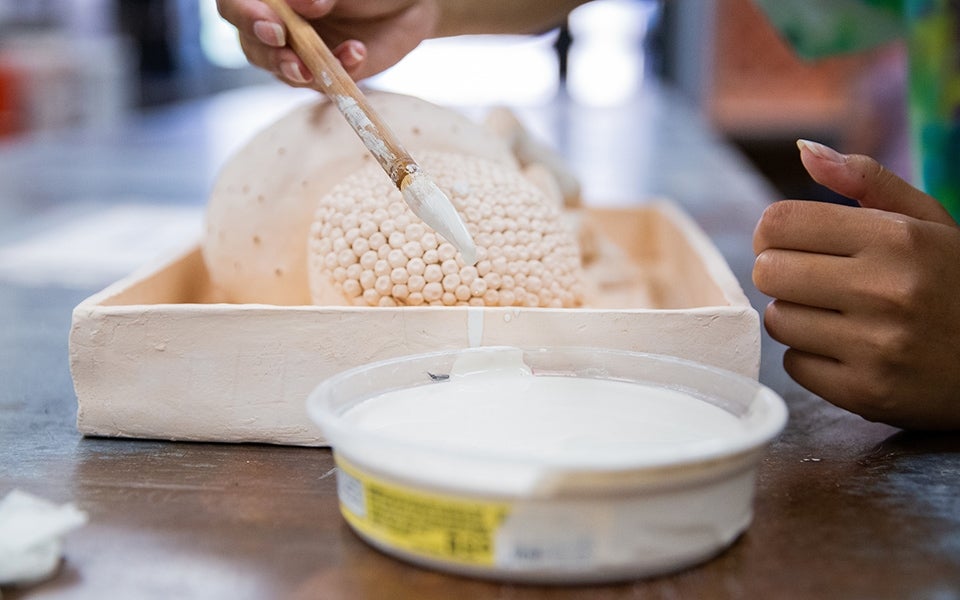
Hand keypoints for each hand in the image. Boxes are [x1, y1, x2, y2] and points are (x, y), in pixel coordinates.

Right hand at [216, 0, 440, 83]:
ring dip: (298, 70)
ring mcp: (298, 48)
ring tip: (317, 67)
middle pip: (250, 42)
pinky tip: (357, 52)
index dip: (245, 15)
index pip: (234, 4)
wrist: (412, 4)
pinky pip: (320, 81)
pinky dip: (337, 71)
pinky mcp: (323, 72)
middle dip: (269, 52)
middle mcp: (277, 19)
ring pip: (279, 69)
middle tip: (291, 56)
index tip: (273, 26)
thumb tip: (303, 4)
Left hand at [753, 140, 959, 429]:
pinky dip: (811, 358)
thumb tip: (804, 150)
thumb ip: (865, 180)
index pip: (777, 223)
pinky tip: (848, 351)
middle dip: (781, 274)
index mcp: (896, 237)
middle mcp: (886, 290)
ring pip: (776, 320)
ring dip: (796, 317)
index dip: (772, 234)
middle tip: (814, 281)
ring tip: (838, 316)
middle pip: (766, 272)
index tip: (791, 244)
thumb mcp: (928, 221)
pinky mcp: (866, 393)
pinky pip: (793, 366)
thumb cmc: (956, 282)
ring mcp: (876, 346)